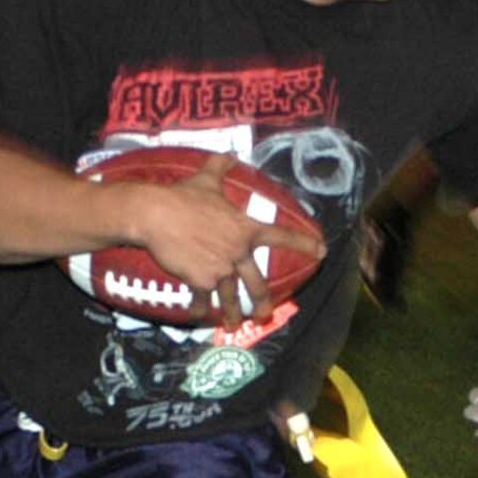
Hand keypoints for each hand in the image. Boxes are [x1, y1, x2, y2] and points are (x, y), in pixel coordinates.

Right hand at [134, 154, 323, 327]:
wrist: (156, 215)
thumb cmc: (182, 196)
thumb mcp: (206, 179)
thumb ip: (221, 167)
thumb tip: (230, 152)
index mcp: (245, 229)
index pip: (281, 235)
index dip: (304, 243)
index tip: (321, 251)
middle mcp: (237, 252)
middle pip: (257, 283)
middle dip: (263, 302)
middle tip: (265, 314)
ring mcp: (220, 270)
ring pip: (231, 298)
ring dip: (232, 314)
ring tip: (232, 324)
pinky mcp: (200, 281)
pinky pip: (202, 299)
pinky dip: (199, 309)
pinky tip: (197, 315)